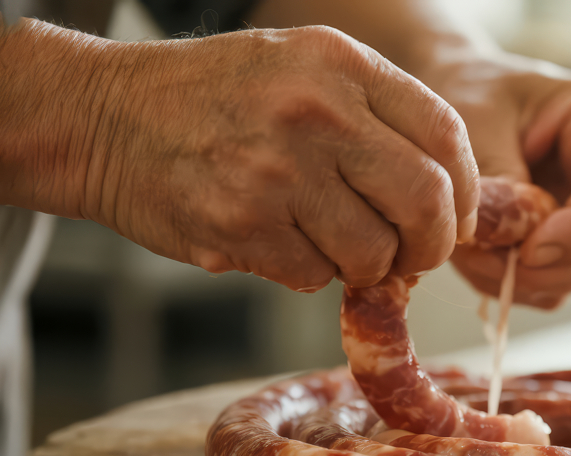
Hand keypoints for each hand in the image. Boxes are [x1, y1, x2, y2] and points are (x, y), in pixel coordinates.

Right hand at [79, 26, 480, 290]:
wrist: (104, 117)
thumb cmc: (216, 97)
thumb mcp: (303, 68)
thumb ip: (377, 117)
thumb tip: (448, 200)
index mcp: (341, 64)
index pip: (445, 135)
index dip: (466, 190)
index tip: (456, 217)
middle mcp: (316, 112)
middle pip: (425, 201)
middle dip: (431, 244)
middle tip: (412, 254)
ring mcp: (277, 171)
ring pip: (373, 253)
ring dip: (365, 265)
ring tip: (333, 243)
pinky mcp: (241, 226)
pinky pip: (315, 276)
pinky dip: (311, 273)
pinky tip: (281, 243)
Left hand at [421, 53, 570, 308]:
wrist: (461, 94)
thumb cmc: (474, 91)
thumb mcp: (478, 119)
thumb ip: (498, 177)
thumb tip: (515, 244)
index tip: (529, 252)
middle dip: (549, 269)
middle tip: (487, 259)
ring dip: (522, 280)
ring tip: (470, 251)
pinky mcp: (567, 247)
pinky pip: (549, 286)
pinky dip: (509, 283)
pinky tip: (475, 255)